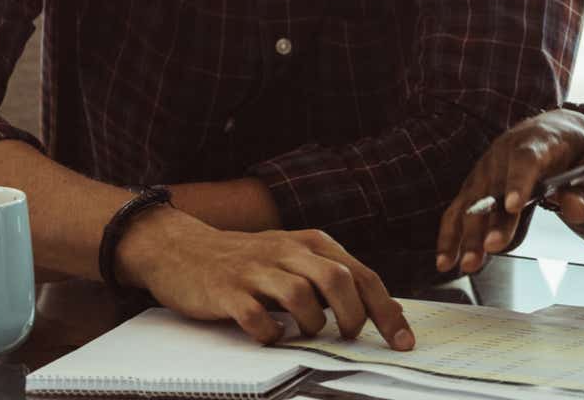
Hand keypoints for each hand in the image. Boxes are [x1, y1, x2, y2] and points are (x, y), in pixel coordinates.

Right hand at [118, 207, 412, 348]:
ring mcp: (256, 271)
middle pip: (339, 281)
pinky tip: (271, 336)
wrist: (181, 248)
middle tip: (351, 337)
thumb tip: (372, 310)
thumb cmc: (246, 259)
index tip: (402, 339)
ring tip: (308, 332)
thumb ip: (328, 277)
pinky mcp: (227, 291)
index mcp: (312, 243)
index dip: (387, 310)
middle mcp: (288, 252)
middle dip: (356, 316)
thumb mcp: (293, 257)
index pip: (363, 275)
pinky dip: (270, 333)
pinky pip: (255, 316)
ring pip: (302, 296)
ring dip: (313, 324)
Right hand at [436, 108, 583, 274]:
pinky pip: (456, 210)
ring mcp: (483, 170)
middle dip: (492, 221)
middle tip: (492, 248)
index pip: (525, 161)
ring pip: (471, 204)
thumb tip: (577, 211)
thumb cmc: (571, 151)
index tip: (514, 207)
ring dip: (468, 235)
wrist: (549, 129)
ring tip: (469, 264)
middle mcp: (503, 154)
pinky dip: (450, 236)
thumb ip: (582, 190)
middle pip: (494, 189)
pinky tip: (446, 262)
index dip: (518, 182)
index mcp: (535, 143)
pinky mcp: (472, 185)